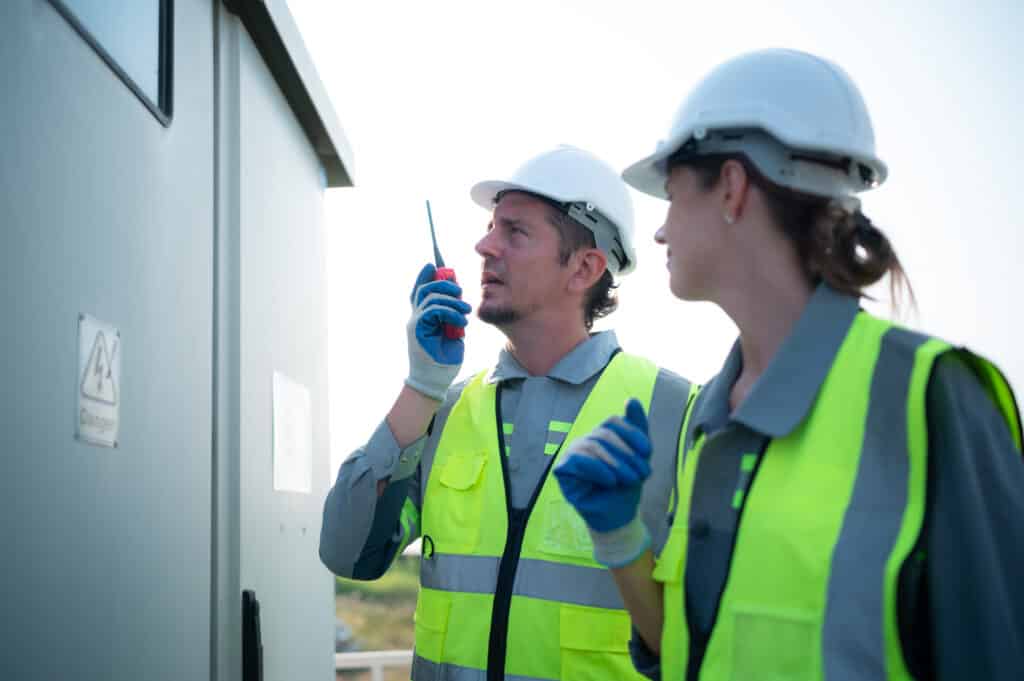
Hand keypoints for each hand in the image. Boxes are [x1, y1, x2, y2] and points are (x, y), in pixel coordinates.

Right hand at [405, 263, 470, 400]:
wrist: (434, 380)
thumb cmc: (444, 360)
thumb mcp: (451, 333)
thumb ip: (451, 317)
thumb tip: (458, 302)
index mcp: (423, 317)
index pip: (419, 291)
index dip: (424, 276)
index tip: (433, 265)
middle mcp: (416, 318)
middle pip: (424, 289)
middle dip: (443, 284)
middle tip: (460, 290)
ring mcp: (415, 323)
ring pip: (430, 297)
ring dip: (451, 299)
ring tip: (465, 309)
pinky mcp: (418, 329)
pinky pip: (433, 310)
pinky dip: (450, 311)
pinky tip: (461, 321)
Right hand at [554, 399, 652, 566]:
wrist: (620, 515)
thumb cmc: (627, 485)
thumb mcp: (639, 455)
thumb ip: (637, 427)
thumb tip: (631, 399)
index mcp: (601, 435)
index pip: (613, 421)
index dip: (631, 434)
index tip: (648, 452)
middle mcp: (584, 440)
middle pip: (603, 434)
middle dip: (626, 454)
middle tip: (642, 474)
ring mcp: (572, 454)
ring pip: (592, 446)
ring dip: (616, 464)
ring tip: (629, 480)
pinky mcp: (563, 470)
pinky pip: (578, 461)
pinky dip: (597, 469)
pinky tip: (610, 481)